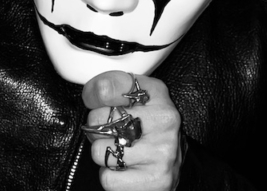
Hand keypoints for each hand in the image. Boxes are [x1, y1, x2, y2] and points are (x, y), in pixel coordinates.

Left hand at [83, 71, 182, 190]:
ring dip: (103, 154)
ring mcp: (161, 151)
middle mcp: (163, 119)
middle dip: (96, 128)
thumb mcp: (139, 96)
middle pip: (97, 119)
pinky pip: (109, 178)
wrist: (176, 161)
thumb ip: (114, 87)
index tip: (93, 100)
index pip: (106, 88)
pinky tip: (125, 168)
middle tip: (110, 132)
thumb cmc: (150, 126)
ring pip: (99, 152)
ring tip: (120, 150)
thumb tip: (90, 94)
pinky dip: (111, 176)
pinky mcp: (156, 180)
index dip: (92, 95)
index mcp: (156, 93)